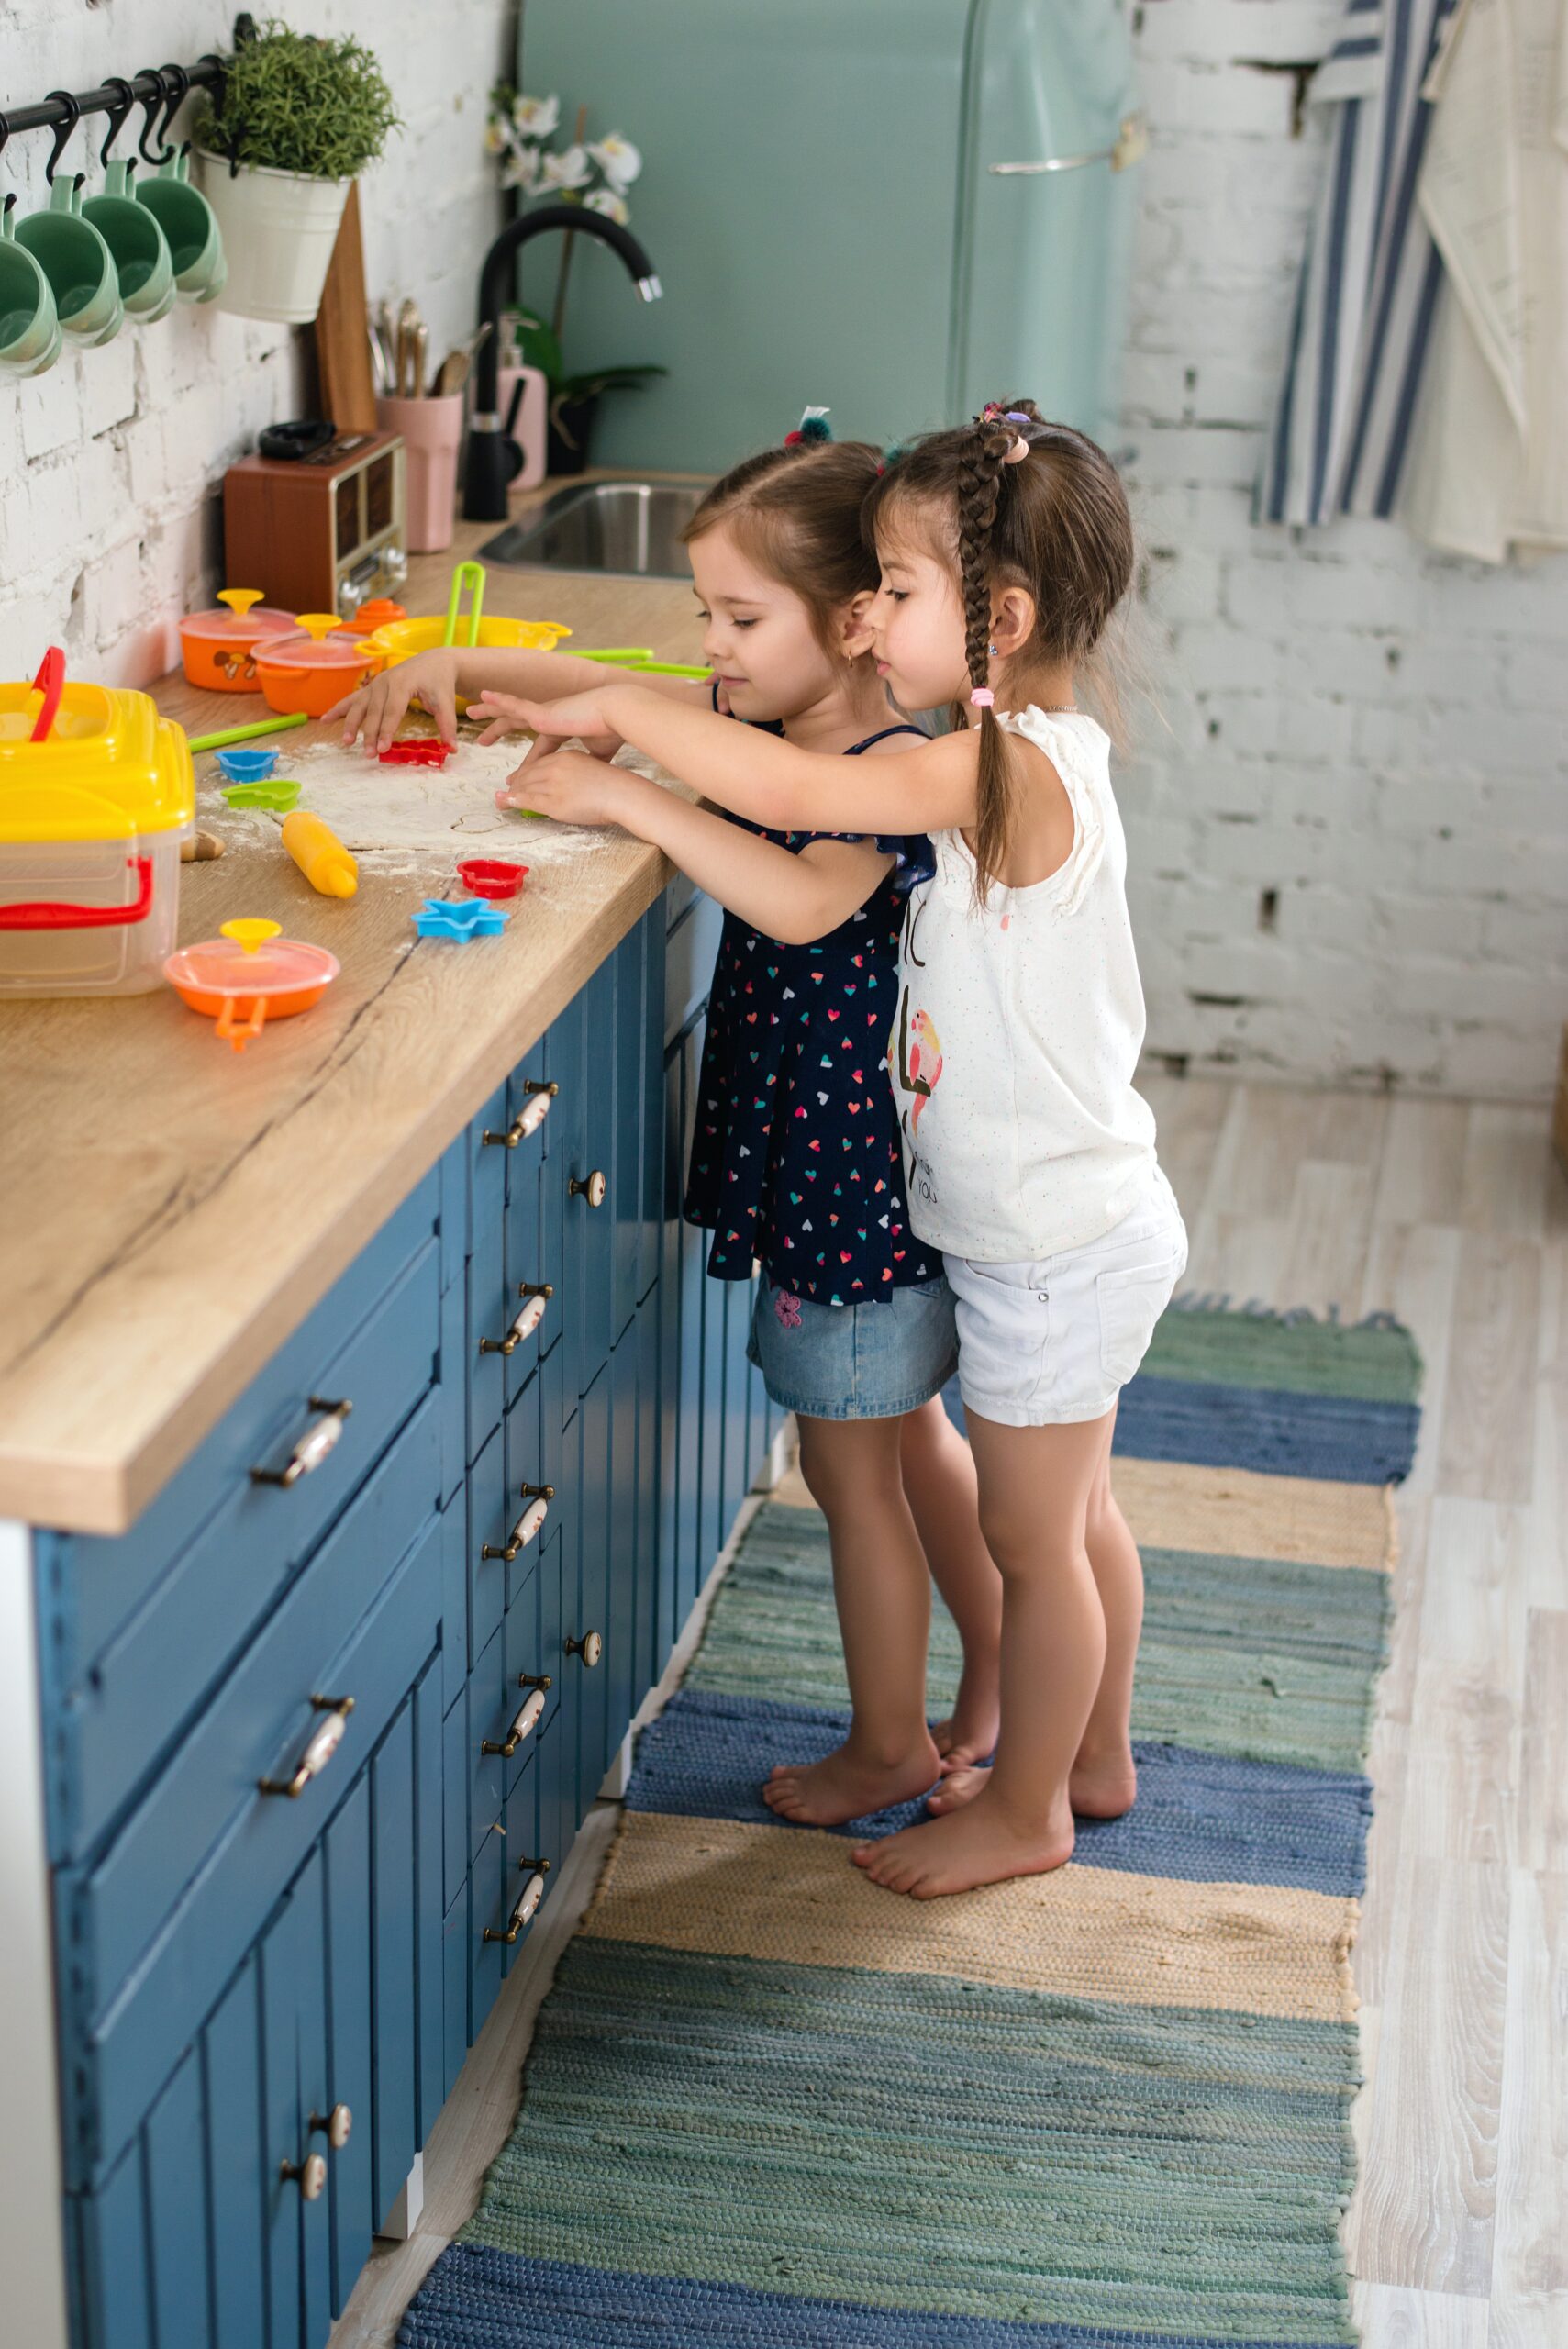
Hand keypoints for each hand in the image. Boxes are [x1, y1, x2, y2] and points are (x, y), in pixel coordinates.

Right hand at [325, 651, 460, 750]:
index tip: (383, 749)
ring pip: (359, 706)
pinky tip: (325, 720)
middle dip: (369, 734)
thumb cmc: (440, 682)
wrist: (434, 661)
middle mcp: (385, 682)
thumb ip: (447, 725)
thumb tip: (452, 749)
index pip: (392, 710)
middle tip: (369, 755)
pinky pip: (352, 699)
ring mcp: (375, 684)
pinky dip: (338, 709)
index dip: (386, 730)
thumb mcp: (446, 701)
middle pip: (374, 712)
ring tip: (346, 743)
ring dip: (350, 724)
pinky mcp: (371, 688)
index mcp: (402, 683)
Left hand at [472, 686, 623, 763]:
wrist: (616, 715)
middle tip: (482, 740)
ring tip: (471, 710)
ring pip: (509, 710)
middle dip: (498, 730)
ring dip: (490, 710)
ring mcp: (544, 712)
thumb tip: (591, 774)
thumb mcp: (598, 754)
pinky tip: (483, 695)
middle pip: (517, 722)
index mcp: (561, 729)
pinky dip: (499, 700)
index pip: (539, 747)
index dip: (527, 761)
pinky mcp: (542, 711)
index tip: (515, 776)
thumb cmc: (611, 732)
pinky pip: (515, 704)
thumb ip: (591, 762)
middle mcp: (549, 718)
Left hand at [496, 747, 637, 827]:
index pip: (539, 763)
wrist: (622, 793)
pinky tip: (503, 802)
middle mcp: (556, 765)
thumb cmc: (615, 785)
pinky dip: (512, 800)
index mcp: (566, 756)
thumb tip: (575, 787)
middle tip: (504, 794)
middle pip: (528, 774)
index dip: (525, 773)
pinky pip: (527, 799)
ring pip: (525, 786)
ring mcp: (553, 781)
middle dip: (515, 784)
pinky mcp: (553, 799)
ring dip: (510, 795)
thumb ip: (579, 775)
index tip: (516, 781)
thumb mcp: (593, 772)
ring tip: (500, 802)